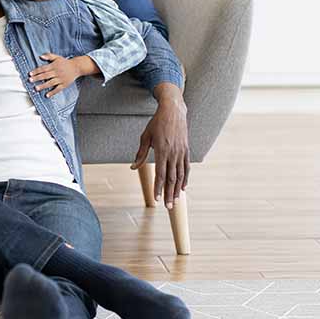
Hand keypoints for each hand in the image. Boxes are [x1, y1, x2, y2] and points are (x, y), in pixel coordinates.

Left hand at [29, 54, 93, 97]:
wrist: (77, 67)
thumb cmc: (65, 62)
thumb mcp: (57, 57)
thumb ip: (49, 56)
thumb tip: (40, 56)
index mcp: (54, 66)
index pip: (43, 68)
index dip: (36, 71)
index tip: (30, 74)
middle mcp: (57, 72)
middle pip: (46, 76)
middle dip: (37, 78)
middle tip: (30, 80)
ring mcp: (61, 79)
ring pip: (51, 83)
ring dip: (43, 86)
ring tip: (36, 88)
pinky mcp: (64, 84)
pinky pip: (58, 89)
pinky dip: (52, 92)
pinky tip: (47, 95)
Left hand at [131, 86, 189, 208]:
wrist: (173, 111)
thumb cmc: (156, 124)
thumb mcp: (145, 137)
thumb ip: (140, 154)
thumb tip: (132, 167)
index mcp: (162, 151)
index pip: (160, 174)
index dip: (158, 188)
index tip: (156, 199)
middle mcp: (173, 153)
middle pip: (171, 178)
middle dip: (168, 193)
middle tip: (167, 207)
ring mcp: (181, 152)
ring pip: (180, 175)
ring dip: (177, 189)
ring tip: (175, 201)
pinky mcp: (186, 150)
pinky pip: (186, 167)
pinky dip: (185, 178)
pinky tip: (183, 188)